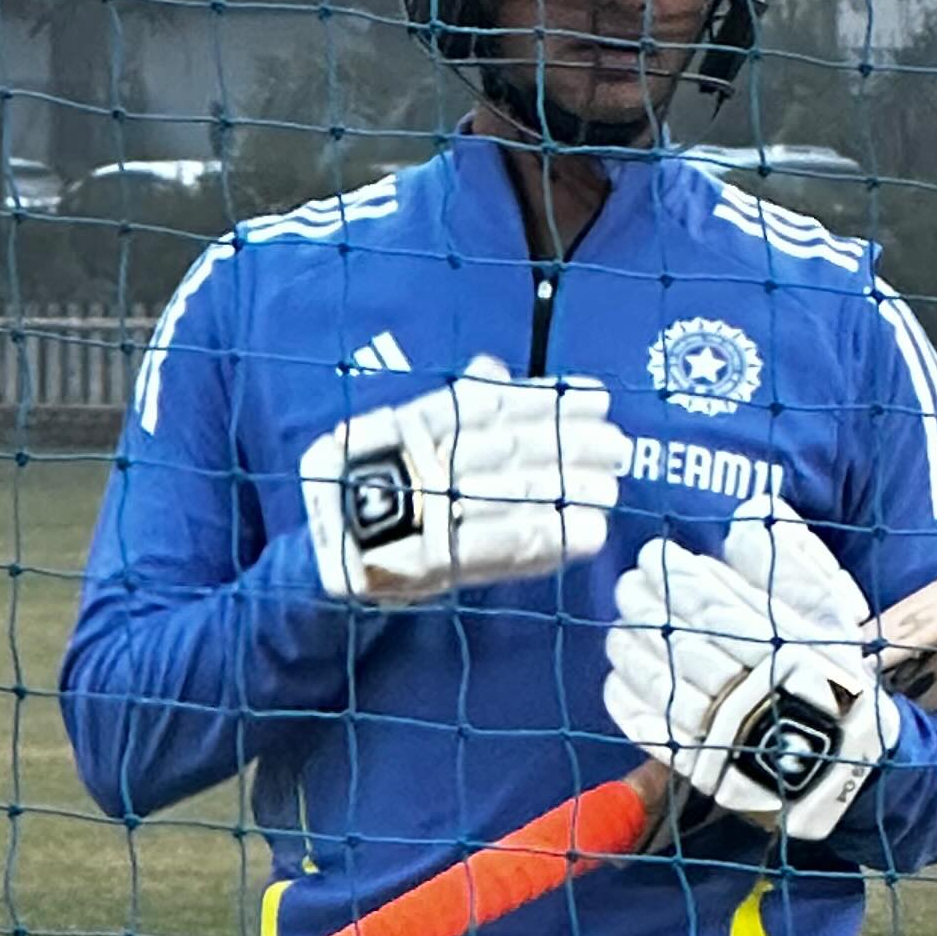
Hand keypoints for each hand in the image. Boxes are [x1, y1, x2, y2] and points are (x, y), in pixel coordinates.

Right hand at [302, 356, 631, 606]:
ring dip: (563, 491)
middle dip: (566, 445)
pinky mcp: (422, 566)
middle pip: (501, 448)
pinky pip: (494, 552)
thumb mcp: (398, 439)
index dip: (545, 400)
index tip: (596, 397)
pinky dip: (542, 542)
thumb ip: (448, 406)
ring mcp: (413, 515)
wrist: (318, 560)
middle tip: (618, 444)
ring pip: (503, 495)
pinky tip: (586, 536)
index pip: (484, 406)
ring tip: (611, 488)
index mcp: (404, 427)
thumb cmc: (369, 493)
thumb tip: (494, 369)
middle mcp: (408, 464)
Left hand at [602, 499, 899, 837]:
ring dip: (629, 649)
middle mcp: (747, 690)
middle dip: (645, 605)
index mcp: (779, 649)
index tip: (654, 553)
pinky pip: (651, 730)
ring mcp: (719, 732)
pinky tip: (617, 679)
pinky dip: (628, 702)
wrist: (843, 764)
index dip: (675, 576)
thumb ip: (790, 561)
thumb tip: (748, 516)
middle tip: (628, 584)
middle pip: (678, 639)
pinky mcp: (700, 765)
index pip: (712, 603)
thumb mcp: (829, 612)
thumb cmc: (833, 676)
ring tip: (619, 626)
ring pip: (658, 682)